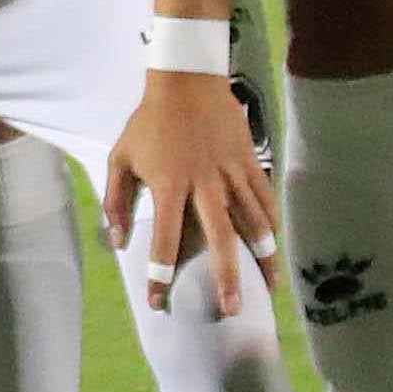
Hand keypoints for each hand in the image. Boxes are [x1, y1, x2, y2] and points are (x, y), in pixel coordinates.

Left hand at [101, 74, 275, 317]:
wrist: (186, 81)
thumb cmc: (149, 123)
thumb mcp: (120, 158)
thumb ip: (116, 201)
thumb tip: (117, 241)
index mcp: (168, 184)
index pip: (163, 238)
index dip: (160, 272)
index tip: (158, 301)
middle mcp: (203, 183)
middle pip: (219, 238)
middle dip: (226, 277)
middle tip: (231, 310)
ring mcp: (230, 173)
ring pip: (252, 221)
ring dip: (261, 256)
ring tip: (268, 288)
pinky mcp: (249, 162)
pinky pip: (264, 198)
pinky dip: (271, 224)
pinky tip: (275, 247)